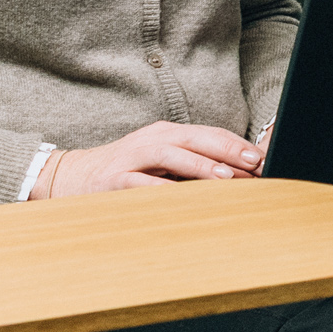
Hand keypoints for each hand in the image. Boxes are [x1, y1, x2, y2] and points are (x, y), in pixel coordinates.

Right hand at [44, 121, 262, 195]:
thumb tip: (234, 176)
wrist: (70, 177)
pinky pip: (142, 183)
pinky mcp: (114, 180)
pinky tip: (183, 197)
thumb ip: (190, 164)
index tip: (262, 157)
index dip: (236, 144)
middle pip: (195, 139)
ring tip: (226, 177)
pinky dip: (164, 189)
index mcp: (166, 134)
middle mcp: (151, 140)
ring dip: (201, 166)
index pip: (208, 134)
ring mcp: (132, 158)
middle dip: (227, 150)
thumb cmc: (124, 171)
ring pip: (171, 156)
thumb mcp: (159, 161)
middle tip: (254, 162)